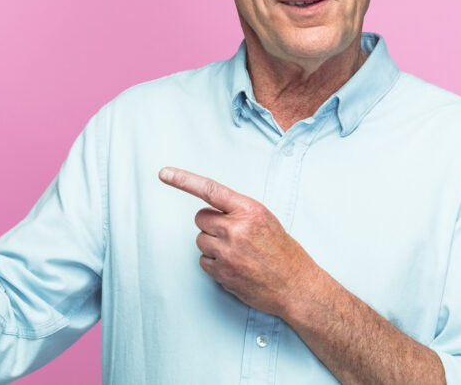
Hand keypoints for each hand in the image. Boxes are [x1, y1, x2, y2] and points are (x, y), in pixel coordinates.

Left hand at [159, 166, 320, 317]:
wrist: (296, 286)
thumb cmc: (283, 252)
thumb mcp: (266, 220)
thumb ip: (238, 212)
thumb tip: (212, 212)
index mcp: (250, 210)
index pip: (211, 190)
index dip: (184, 180)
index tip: (164, 173)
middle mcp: (236, 229)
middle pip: (200, 218)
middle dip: (211, 225)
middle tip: (231, 235)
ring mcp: (227, 252)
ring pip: (200, 240)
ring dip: (213, 245)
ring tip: (237, 253)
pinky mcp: (222, 273)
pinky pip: (203, 261)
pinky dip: (214, 264)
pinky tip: (235, 267)